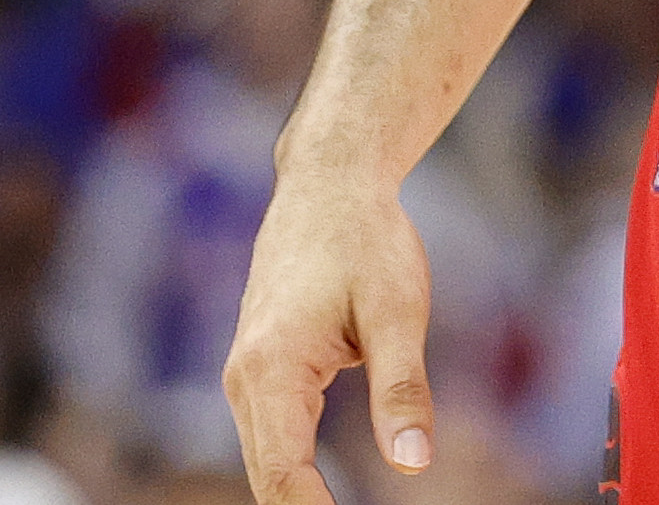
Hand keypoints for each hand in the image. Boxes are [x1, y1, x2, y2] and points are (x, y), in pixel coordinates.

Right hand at [226, 170, 435, 499]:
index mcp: (271, 370)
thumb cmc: (367, 240)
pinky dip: (291, 470)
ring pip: (264, 459)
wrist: (330, 184)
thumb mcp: (398, 312)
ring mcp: (245, 372)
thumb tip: (414, 464)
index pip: (283, 475)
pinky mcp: (260, 366)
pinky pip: (270, 435)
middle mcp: (244, 378)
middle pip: (265, 478)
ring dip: (296, 498)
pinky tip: (320, 495)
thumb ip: (403, 390)